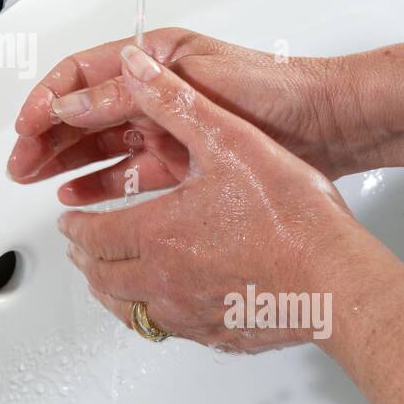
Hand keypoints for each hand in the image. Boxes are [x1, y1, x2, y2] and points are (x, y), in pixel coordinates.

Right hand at [7, 28, 365, 206]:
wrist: (329, 123)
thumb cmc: (275, 88)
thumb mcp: (192, 83)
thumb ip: (130, 92)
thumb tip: (71, 103)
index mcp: (153, 58)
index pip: (81, 77)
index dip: (48, 101)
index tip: (26, 128)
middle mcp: (155, 90)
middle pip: (82, 113)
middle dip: (46, 138)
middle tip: (20, 165)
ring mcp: (167, 126)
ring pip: (99, 145)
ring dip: (65, 162)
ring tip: (36, 182)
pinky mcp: (182, 159)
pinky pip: (127, 172)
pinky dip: (99, 184)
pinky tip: (77, 196)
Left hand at [56, 44, 383, 351]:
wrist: (335, 277)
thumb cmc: (289, 216)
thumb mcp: (228, 139)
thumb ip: (175, 102)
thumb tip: (136, 69)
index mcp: (156, 232)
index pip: (93, 232)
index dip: (75, 224)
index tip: (68, 220)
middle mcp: (162, 279)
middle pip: (102, 274)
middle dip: (84, 257)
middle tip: (78, 247)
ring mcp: (188, 313)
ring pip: (127, 309)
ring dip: (107, 290)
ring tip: (103, 278)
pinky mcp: (217, 335)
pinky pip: (166, 330)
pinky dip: (147, 316)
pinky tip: (159, 309)